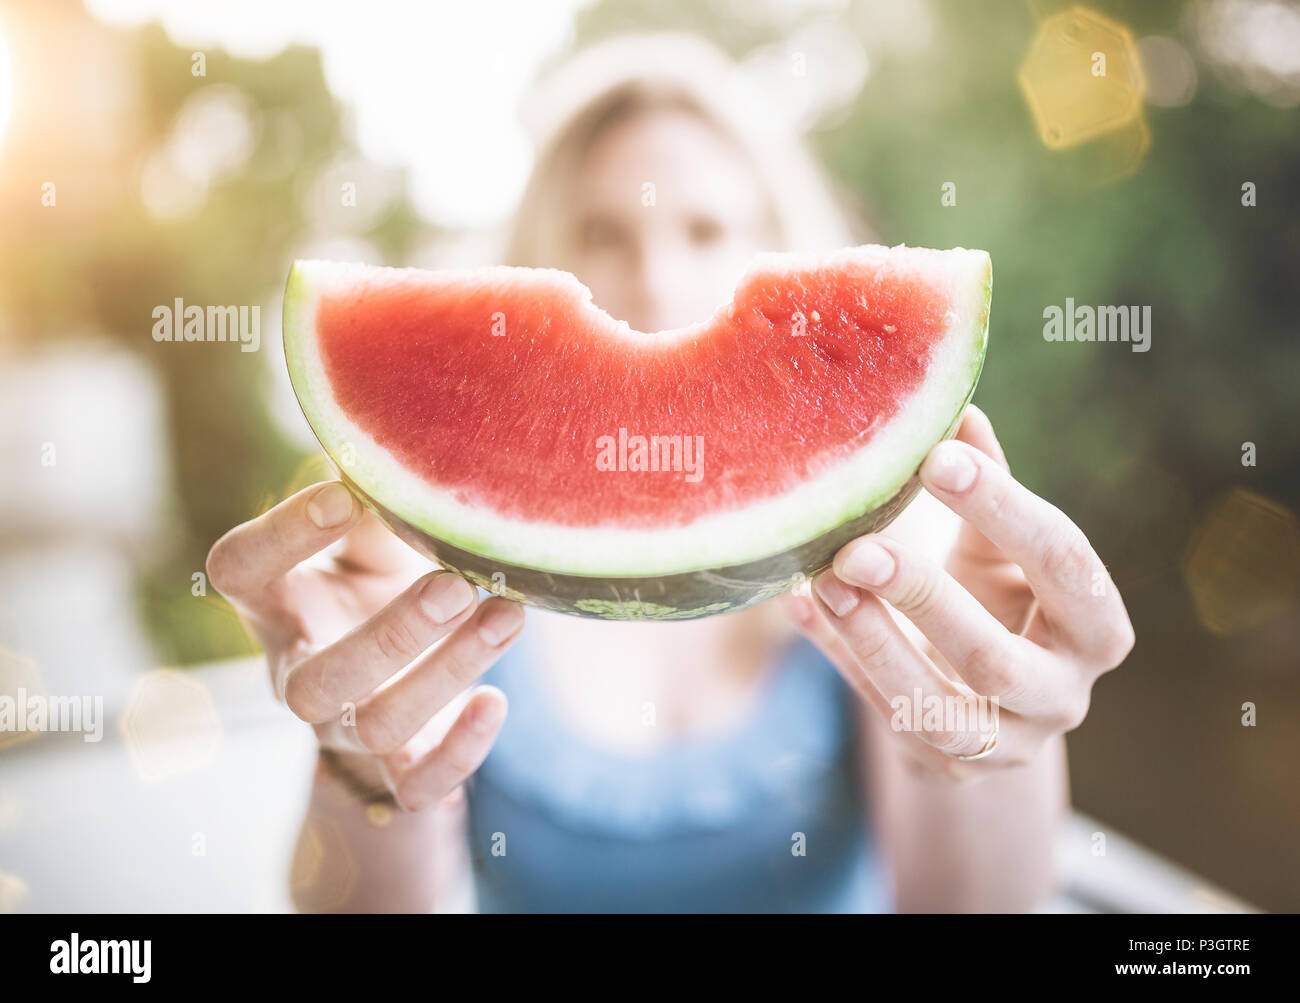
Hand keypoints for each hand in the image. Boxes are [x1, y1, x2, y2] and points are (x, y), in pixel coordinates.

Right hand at [206, 480, 523, 809]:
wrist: (394, 671)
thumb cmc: (378, 583)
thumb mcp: (370, 542)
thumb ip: (377, 509)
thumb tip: (404, 453)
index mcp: (274, 604)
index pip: (240, 570)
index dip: (282, 534)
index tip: (344, 493)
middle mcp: (298, 673)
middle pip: (318, 680)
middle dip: (393, 635)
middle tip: (456, 584)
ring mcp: (345, 730)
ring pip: (379, 726)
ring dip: (447, 673)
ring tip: (506, 615)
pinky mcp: (397, 768)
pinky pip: (418, 786)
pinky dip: (461, 751)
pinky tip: (496, 701)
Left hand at [785, 405, 1133, 778]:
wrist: (997, 702)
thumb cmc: (1004, 601)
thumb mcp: (1004, 549)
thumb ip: (989, 488)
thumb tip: (958, 411)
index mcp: (1096, 626)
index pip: (1063, 564)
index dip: (1005, 510)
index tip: (937, 458)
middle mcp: (1063, 695)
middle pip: (993, 658)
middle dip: (922, 599)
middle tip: (858, 547)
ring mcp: (1006, 744)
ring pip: (933, 708)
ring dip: (871, 643)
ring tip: (821, 580)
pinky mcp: (949, 766)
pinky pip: (885, 718)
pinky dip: (841, 661)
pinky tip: (801, 608)